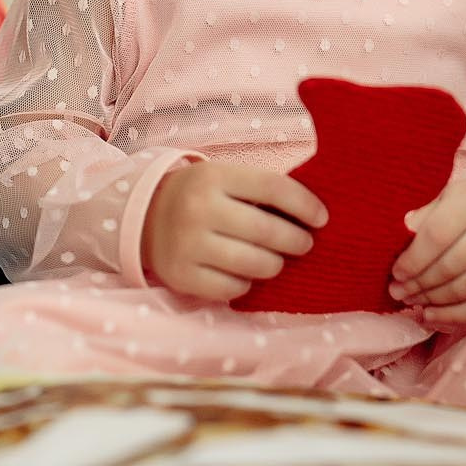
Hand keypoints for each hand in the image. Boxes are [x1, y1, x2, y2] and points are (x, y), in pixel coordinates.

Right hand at [141, 162, 327, 301]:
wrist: (143, 217)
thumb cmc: (199, 196)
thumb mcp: (223, 178)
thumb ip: (260, 190)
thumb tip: (314, 213)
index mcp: (214, 176)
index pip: (273, 188)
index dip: (304, 204)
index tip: (322, 218)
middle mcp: (199, 209)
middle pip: (267, 230)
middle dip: (295, 240)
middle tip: (304, 244)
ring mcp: (188, 245)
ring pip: (253, 264)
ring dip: (274, 265)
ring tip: (276, 261)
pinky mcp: (181, 277)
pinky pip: (231, 289)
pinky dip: (245, 284)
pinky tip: (244, 273)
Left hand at [389, 178, 465, 329]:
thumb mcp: (447, 198)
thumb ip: (424, 218)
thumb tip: (398, 240)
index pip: (437, 235)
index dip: (413, 259)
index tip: (396, 272)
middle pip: (450, 265)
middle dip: (419, 283)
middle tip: (398, 292)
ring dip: (434, 300)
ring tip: (413, 301)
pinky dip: (455, 315)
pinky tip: (432, 315)